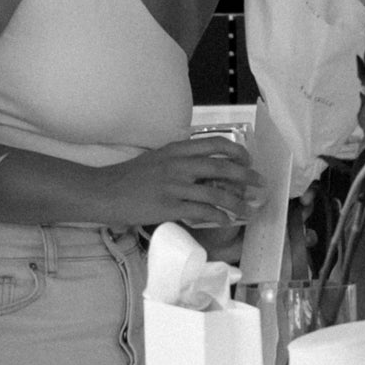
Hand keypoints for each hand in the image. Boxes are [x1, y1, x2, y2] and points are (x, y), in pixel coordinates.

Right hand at [110, 133, 257, 247]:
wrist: (105, 191)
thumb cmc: (129, 177)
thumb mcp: (157, 159)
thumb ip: (180, 161)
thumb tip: (204, 169)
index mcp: (176, 149)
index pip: (214, 144)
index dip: (236, 151)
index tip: (247, 160)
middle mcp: (178, 164)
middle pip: (222, 167)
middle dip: (246, 176)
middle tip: (260, 184)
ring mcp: (174, 185)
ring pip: (216, 192)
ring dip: (238, 202)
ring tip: (250, 209)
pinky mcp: (169, 206)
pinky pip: (201, 210)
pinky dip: (218, 215)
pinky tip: (226, 220)